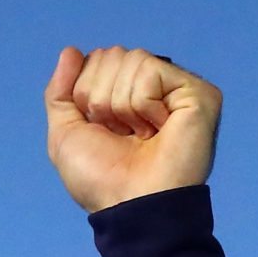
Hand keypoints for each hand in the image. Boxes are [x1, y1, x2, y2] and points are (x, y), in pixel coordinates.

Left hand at [44, 46, 220, 212]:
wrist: (129, 205)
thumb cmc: (101, 179)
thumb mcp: (64, 135)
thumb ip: (60, 92)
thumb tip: (70, 51)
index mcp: (124, 94)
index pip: (95, 60)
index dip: (85, 96)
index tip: (102, 130)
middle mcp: (153, 88)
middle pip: (111, 55)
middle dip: (101, 99)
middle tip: (121, 134)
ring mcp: (177, 88)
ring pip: (130, 60)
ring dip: (121, 106)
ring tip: (140, 135)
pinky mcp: (197, 92)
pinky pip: (149, 71)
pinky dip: (142, 105)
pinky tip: (157, 129)